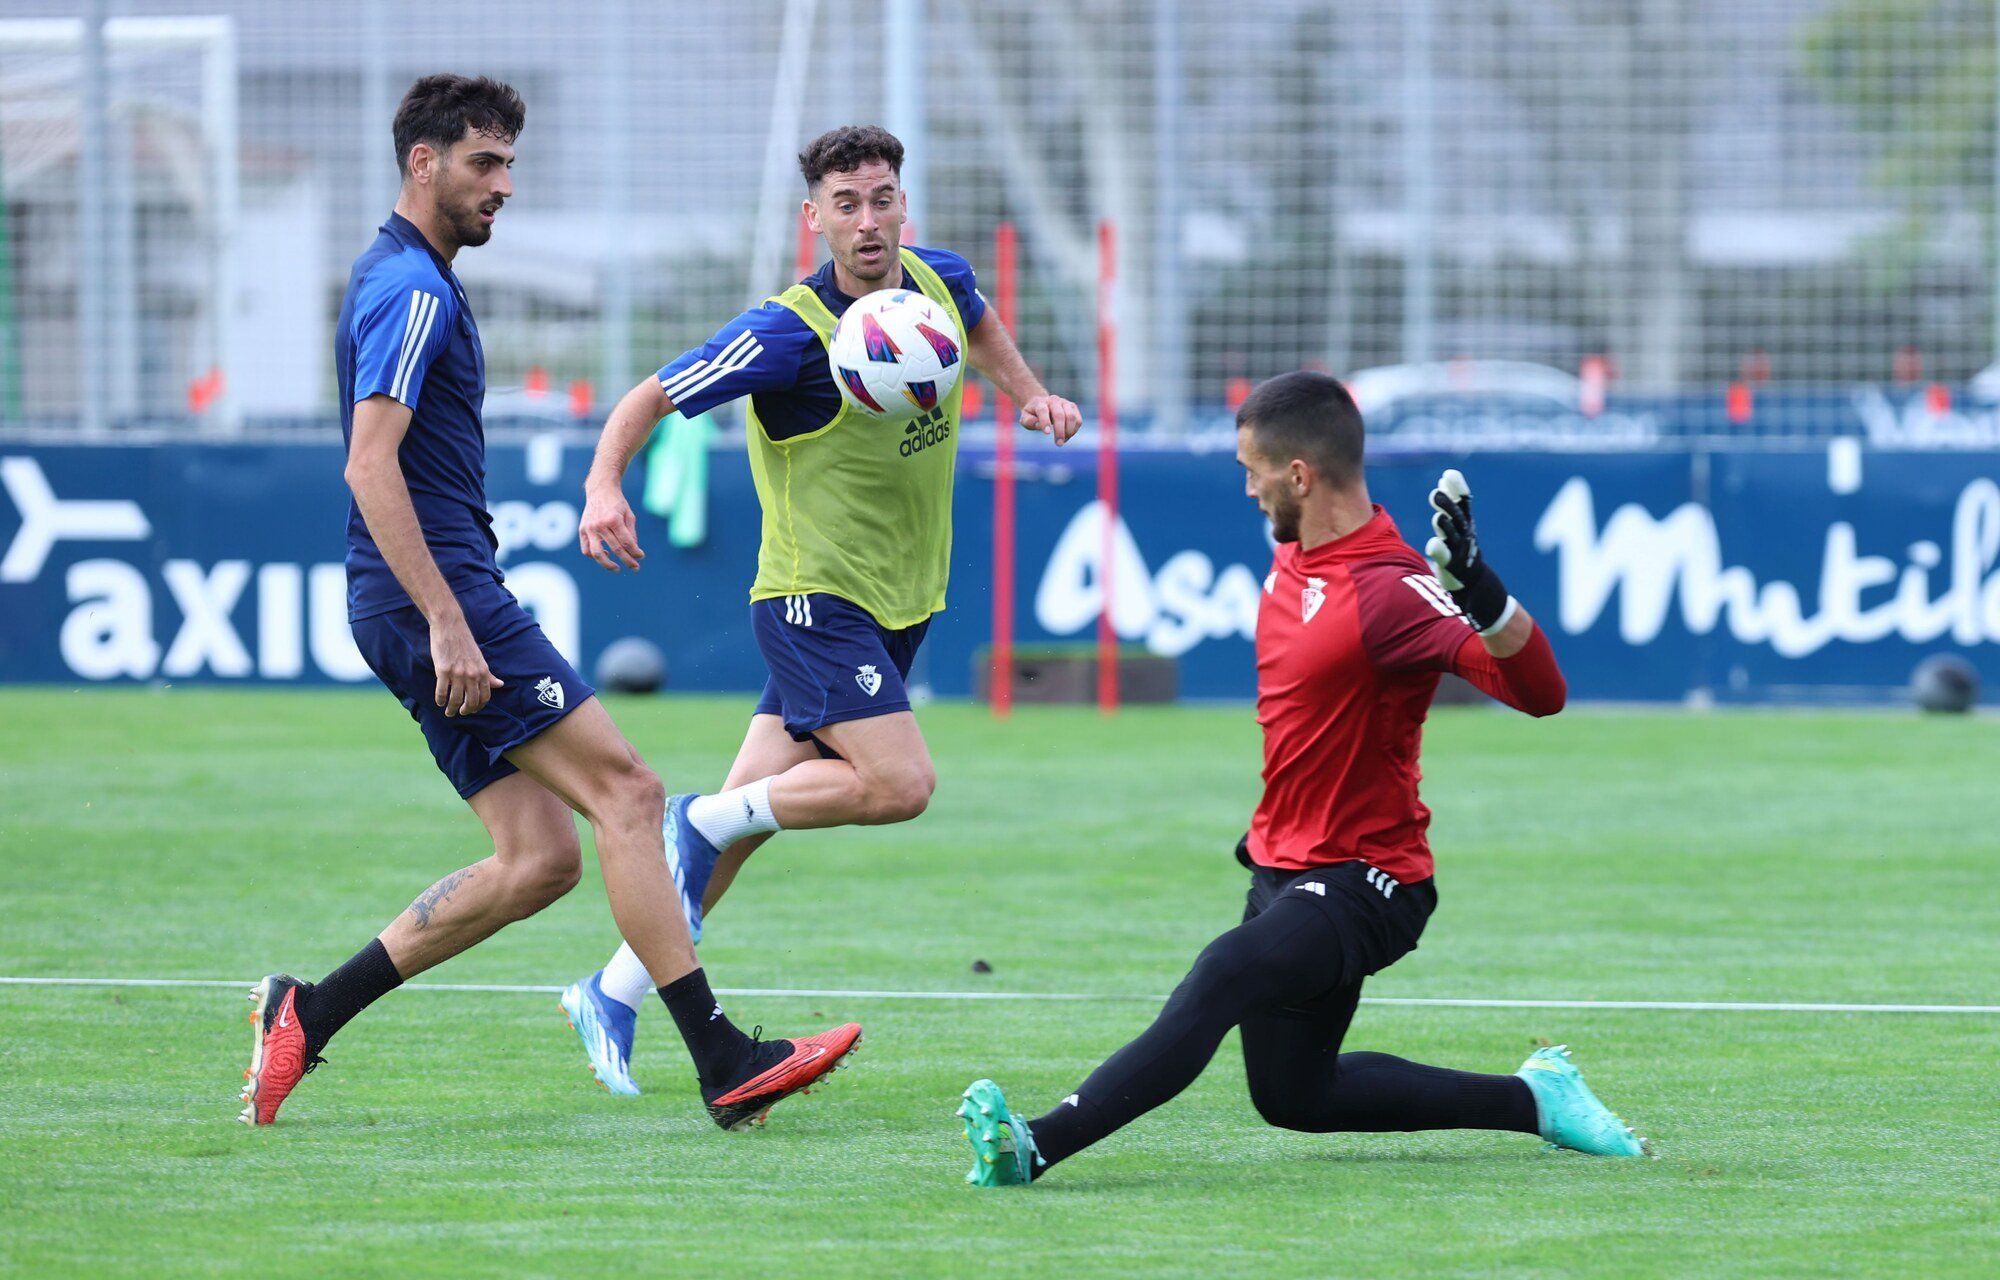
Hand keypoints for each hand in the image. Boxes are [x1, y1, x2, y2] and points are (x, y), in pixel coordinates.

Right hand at [430, 613, 502, 717]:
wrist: (450, 626)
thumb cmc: (465, 642)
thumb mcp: (480, 659)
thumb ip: (488, 674)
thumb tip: (500, 685)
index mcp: (482, 671)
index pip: (485, 696)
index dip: (479, 707)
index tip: (472, 710)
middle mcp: (472, 674)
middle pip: (471, 701)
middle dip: (466, 710)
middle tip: (460, 713)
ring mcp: (457, 673)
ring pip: (455, 699)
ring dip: (452, 709)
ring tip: (448, 712)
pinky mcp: (443, 670)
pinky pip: (442, 692)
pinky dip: (440, 700)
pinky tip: (439, 702)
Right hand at [578, 484, 643, 571]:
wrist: (600, 490)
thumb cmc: (617, 503)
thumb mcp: (629, 515)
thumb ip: (631, 533)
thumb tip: (633, 551)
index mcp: (614, 519)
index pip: (627, 542)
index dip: (635, 552)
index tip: (641, 556)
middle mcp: (600, 525)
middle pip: (615, 549)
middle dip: (628, 560)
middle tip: (635, 567)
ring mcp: (589, 528)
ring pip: (597, 554)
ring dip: (608, 564)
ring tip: (617, 568)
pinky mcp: (582, 530)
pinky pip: (586, 549)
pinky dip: (594, 556)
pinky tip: (606, 555)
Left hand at [1019, 393, 1082, 445]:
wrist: (1041, 404)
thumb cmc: (1032, 414)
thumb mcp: (1025, 418)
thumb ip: (1029, 422)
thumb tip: (1039, 425)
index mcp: (1040, 403)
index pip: (1043, 410)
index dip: (1045, 421)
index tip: (1047, 433)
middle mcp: (1054, 400)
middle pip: (1059, 415)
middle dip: (1060, 431)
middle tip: (1059, 444)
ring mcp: (1065, 403)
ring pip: (1071, 417)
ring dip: (1069, 432)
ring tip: (1062, 441)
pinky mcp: (1073, 407)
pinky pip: (1078, 420)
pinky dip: (1074, 430)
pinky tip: (1067, 436)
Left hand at [1425, 468, 1511, 631]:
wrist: (1472, 578)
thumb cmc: (1461, 544)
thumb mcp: (1459, 521)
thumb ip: (1452, 500)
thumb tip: (1446, 476)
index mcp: (1465, 522)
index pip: (1463, 502)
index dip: (1457, 488)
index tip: (1448, 475)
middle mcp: (1463, 533)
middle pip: (1456, 517)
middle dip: (1448, 504)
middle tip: (1436, 491)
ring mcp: (1458, 549)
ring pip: (1452, 535)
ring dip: (1445, 525)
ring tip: (1438, 515)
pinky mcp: (1450, 564)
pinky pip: (1445, 556)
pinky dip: (1439, 550)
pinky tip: (1432, 544)